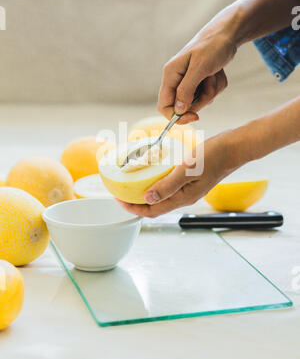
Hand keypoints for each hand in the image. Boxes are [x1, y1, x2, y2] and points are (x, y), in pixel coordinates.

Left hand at [117, 131, 237, 217]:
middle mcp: (185, 196)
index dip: (134, 208)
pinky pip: (169, 186)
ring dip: (146, 193)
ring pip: (162, 196)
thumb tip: (147, 198)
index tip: (118, 200)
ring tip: (132, 184)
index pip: (153, 210)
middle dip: (137, 202)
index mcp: (183, 197)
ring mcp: (189, 188)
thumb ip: (168, 185)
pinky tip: (152, 172)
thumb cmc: (213, 156)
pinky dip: (157, 183)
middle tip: (121, 192)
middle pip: (156, 206)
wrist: (234, 148)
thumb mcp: (187, 169)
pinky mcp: (192, 179)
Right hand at [158, 25, 235, 123]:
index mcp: (171, 74)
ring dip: (211, 91)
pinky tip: (218, 72)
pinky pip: (208, 94)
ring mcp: (189, 80)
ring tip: (214, 73)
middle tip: (210, 83)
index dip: (176, 116)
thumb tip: (178, 110)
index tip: (194, 117)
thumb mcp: (200, 68)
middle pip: (184, 106)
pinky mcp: (200, 81)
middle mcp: (177, 79)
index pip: (164, 105)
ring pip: (199, 101)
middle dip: (201, 99)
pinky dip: (216, 86)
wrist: (227, 34)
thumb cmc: (212, 46)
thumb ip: (187, 89)